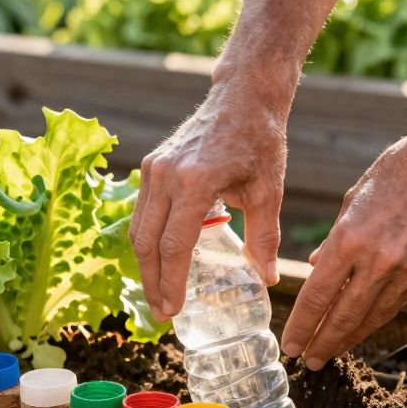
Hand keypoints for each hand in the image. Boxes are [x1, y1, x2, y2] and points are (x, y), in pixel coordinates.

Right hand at [130, 78, 288, 320]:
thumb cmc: (260, 140)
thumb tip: (268, 278)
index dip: (170, 283)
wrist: (242, 95)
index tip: (172, 309)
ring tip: (159, 292)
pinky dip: (147, 240)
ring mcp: (154, 169)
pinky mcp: (151, 165)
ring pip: (138, 229)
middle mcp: (165, 175)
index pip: (174, 246)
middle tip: (162, 312)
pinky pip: (142, 212)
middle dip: (151, 282)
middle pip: (147, 243)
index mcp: (194, 182)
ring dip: (145, 264)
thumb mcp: (267, 191)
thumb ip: (264, 237)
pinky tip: (160, 260)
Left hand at [282, 127, 406, 369]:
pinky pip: (400, 301)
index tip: (290, 344)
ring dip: (349, 338)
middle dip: (322, 344)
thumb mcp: (353, 199)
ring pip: (373, 317)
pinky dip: (379, 315)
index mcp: (350, 240)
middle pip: (343, 317)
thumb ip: (334, 240)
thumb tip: (316, 266)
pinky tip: (366, 324)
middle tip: (308, 362)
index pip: (317, 297)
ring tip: (332, 352)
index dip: (302, 326)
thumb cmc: (398, 170)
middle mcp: (379, 262)